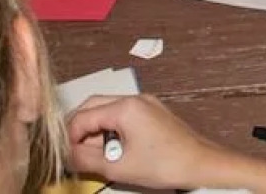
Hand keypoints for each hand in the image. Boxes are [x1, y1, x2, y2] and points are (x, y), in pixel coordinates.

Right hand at [67, 93, 226, 190]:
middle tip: (71, 152)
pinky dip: (111, 129)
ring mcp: (146, 103)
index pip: (82, 116)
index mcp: (125, 107)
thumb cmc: (165, 164)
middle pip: (93, 106)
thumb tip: (66, 156)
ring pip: (107, 109)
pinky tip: (111, 149)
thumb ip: (85, 160)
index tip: (65, 155)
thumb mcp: (118, 167)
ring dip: (95, 129)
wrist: (200, 163)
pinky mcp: (153, 112)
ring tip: (92, 154)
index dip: (69, 137)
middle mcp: (135, 98)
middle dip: (78, 129)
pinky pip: (123, 114)